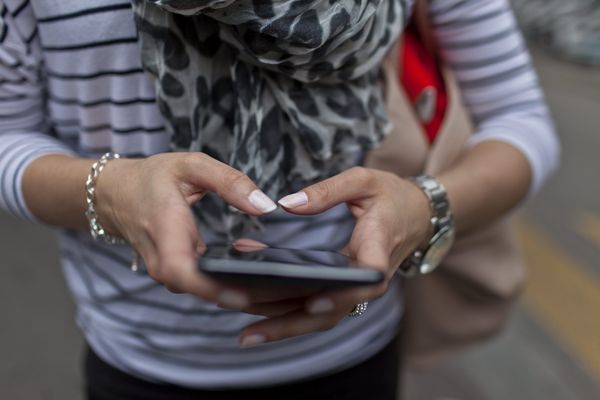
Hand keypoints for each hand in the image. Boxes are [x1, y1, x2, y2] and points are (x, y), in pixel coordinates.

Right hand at [94, 152, 279, 304]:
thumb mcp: (192, 166)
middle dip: (241, 294)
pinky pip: (204, 286)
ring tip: (283, 288)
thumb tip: (265, 205)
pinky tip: (265, 278)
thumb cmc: (153, 178)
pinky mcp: (178, 274)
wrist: (116, 195)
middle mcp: (163, 259)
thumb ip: (230, 182)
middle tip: (285, 292)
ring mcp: (168, 271)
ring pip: (204, 292)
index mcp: (165, 228)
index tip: (243, 293)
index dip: (209, 287)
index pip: (180, 270)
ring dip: (242, 291)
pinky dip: (234, 284)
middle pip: (199, 290)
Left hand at [238, 167, 432, 345]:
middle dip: (291, 324)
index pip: (369, 276)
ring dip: (284, 326)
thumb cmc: (392, 196)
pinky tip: (257, 310)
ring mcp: (358, 286)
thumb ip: (327, 191)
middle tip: (250, 333)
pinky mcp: (347, 288)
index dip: (345, 292)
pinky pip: (319, 306)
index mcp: (379, 245)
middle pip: (334, 310)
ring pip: (323, 316)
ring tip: (245, 333)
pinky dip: (288, 311)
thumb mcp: (363, 181)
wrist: (418, 214)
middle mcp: (368, 275)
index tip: (317, 300)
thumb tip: (287, 205)